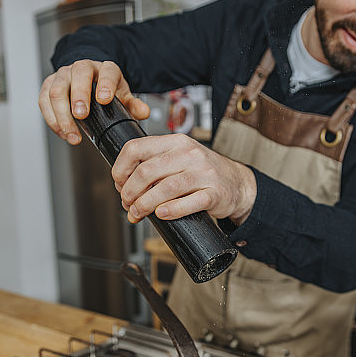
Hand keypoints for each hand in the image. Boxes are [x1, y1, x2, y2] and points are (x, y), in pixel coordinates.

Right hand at [38, 59, 149, 144]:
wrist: (88, 79)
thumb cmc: (105, 88)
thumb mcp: (122, 95)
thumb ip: (134, 105)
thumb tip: (143, 112)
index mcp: (104, 69)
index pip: (107, 71)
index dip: (105, 84)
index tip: (105, 99)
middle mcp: (82, 68)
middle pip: (77, 76)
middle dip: (78, 97)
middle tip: (81, 116)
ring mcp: (63, 75)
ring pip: (56, 90)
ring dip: (62, 115)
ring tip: (72, 135)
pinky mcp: (49, 85)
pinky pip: (44, 100)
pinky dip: (52, 119)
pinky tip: (62, 132)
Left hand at [112, 133, 256, 224]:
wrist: (237, 183)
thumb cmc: (202, 172)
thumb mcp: (178, 159)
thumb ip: (154, 166)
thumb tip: (124, 186)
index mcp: (175, 142)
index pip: (136, 148)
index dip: (120, 168)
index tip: (118, 182)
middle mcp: (189, 154)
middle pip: (147, 171)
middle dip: (130, 191)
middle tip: (127, 203)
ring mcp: (203, 173)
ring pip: (165, 188)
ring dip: (145, 204)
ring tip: (138, 213)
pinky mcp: (214, 193)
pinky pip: (189, 202)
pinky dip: (171, 211)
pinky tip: (161, 214)